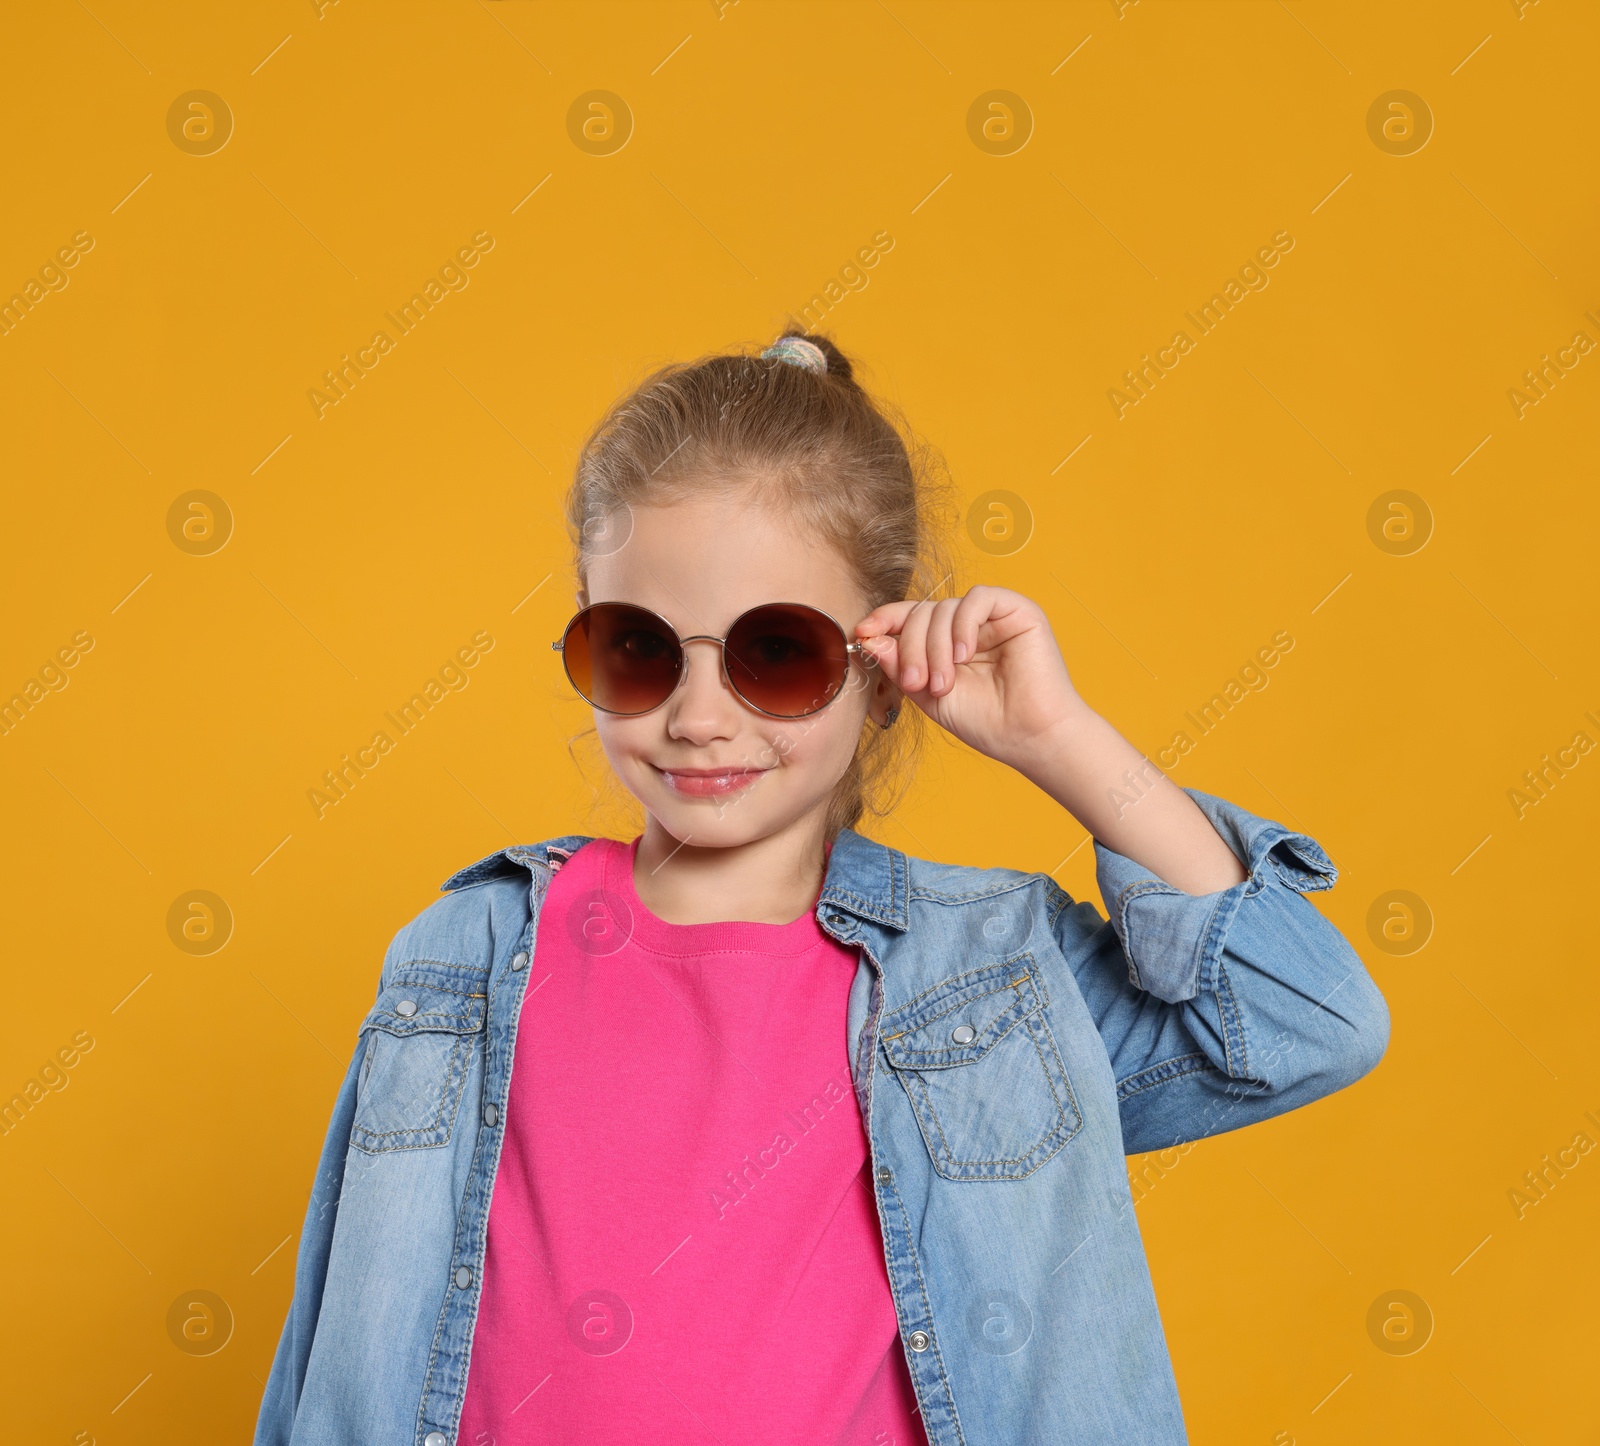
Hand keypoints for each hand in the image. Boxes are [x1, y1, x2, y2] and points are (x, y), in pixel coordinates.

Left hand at [855, 586, 1089, 768]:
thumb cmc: (986, 722)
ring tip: (944, 683)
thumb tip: (869, 638)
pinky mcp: (1017, 611)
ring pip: (944, 608)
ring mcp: (991, 618)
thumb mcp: (928, 696)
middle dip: (911, 647)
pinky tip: (964, 655)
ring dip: (935, 646)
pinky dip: (963, 625)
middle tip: (917, 683)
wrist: (1031, 738)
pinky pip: (977, 599)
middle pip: (922, 613)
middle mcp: (967, 627)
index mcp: (946, 644)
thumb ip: (901, 666)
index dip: (884, 620)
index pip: (909, 618)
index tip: (862, 633)